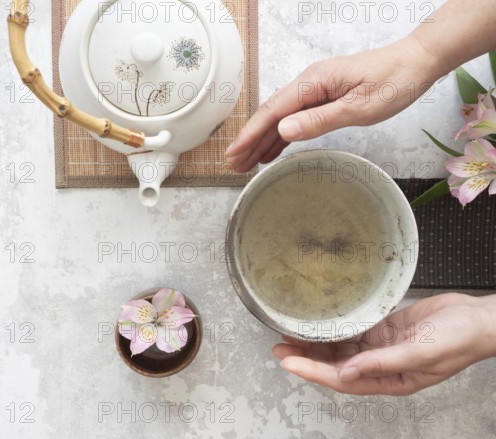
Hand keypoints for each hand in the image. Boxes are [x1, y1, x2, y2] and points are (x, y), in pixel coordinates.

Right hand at [225, 36, 441, 172]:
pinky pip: (295, 120)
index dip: (251, 134)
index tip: (234, 153)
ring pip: (280, 119)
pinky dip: (281, 137)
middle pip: (271, 116)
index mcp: (313, 83)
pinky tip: (272, 152)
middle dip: (250, 141)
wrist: (415, 62)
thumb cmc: (393, 82)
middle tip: (233, 165)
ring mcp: (315, 91)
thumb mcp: (359, 107)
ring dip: (262, 141)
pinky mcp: (323, 97)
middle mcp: (308, 84)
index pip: (273, 112)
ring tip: (246, 163)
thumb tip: (282, 130)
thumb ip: (319, 120)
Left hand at [272, 293, 495, 395]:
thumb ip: (382, 364)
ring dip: (317, 342)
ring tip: (291, 334)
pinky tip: (320, 321)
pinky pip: (354, 330)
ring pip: (341, 346)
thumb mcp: (419, 354)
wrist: (475, 318)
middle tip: (279, 347)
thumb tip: (347, 373)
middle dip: (307, 357)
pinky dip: (336, 327)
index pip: (341, 379)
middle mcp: (380, 364)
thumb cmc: (457, 340)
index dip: (312, 371)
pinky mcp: (385, 328)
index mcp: (388, 379)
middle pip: (335, 364)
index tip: (288, 363)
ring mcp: (381, 346)